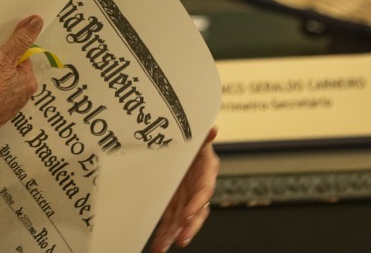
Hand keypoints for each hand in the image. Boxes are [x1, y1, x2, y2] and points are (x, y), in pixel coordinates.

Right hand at [0, 15, 42, 136]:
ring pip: (3, 91)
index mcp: (29, 84)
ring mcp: (8, 113)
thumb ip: (21, 39)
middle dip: (3, 70)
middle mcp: (23, 100)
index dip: (10, 55)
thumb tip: (38, 20)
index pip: (23, 62)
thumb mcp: (4, 56)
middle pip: (14, 76)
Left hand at [149, 126, 218, 251]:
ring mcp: (186, 198)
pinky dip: (164, 233)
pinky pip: (170, 221)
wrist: (181, 146)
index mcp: (206, 172)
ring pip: (182, 221)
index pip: (204, 191)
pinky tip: (157, 245)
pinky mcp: (175, 204)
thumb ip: (203, 136)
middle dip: (189, 227)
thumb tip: (213, 129)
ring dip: (173, 234)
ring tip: (163, 247)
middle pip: (197, 212)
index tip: (188, 213)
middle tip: (182, 238)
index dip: (197, 203)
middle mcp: (197, 189)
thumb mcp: (195, 137)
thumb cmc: (190, 142)